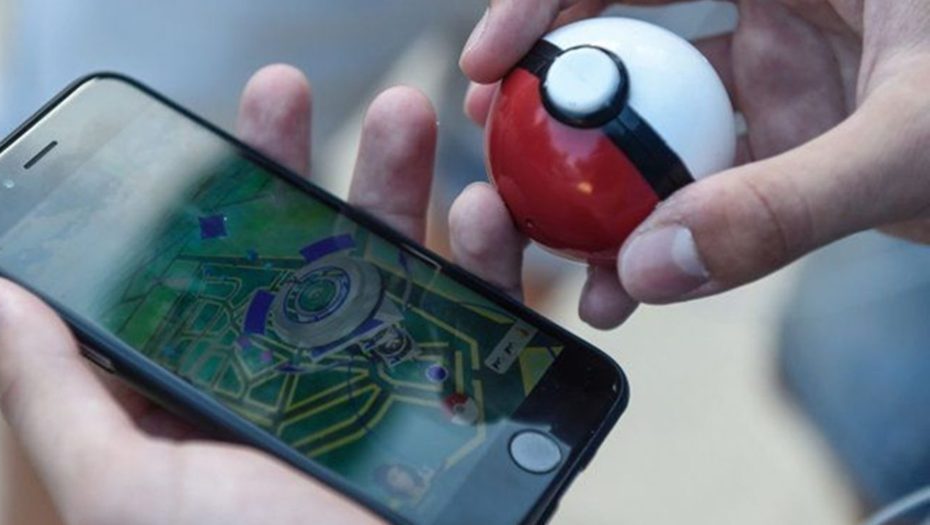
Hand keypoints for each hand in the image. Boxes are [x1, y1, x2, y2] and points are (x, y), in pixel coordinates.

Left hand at [0, 65, 523, 524]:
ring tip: (411, 114)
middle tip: (287, 94)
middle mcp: (301, 387)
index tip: (211, 130)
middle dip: (297, 167)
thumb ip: (55, 398)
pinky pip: (486, 323)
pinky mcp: (462, 408)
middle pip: (302, 255)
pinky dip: (494, 263)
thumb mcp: (124, 491)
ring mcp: (386, 393)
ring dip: (404, 187)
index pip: (206, 280)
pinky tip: (484, 216)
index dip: (207, 200)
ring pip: (397, 270)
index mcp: (217, 399)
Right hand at [457, 1, 929, 327]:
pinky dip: (666, 229)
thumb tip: (651, 268)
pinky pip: (704, 180)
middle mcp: (776, 4)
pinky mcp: (789, 140)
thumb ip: (784, 205)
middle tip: (498, 148)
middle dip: (553, 92)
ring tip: (561, 250)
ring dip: (606, 181)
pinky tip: (633, 283)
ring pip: (659, 119)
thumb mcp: (914, 143)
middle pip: (626, 30)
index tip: (488, 62)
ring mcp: (779, 76)